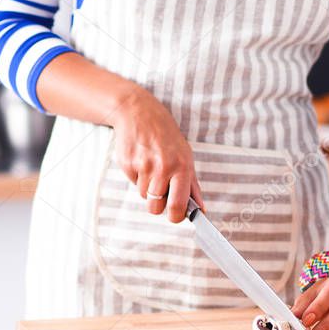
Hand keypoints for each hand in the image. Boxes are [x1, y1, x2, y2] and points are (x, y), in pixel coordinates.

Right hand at [111, 87, 202, 222]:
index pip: (178, 206)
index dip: (176, 216)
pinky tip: (141, 160)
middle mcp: (163, 168)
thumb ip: (192, 185)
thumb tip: (200, 209)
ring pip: (144, 196)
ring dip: (147, 187)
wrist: (139, 113)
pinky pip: (133, 183)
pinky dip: (137, 177)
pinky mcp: (128, 164)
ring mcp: (144, 166)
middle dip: (156, 205)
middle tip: (160, 191)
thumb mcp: (185, 156)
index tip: (175, 216)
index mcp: (182, 167)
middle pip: (155, 208)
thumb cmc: (166, 136)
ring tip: (151, 167)